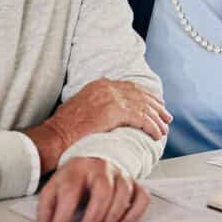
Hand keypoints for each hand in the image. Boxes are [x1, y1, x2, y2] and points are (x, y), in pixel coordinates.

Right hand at [25, 78, 171, 172]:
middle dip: (156, 107)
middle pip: (141, 95)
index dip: (147, 97)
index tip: (156, 105)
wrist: (54, 136)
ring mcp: (112, 98)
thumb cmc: (65, 129)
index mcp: (101, 85)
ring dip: (157, 120)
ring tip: (163, 129)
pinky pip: (142, 119)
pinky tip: (157, 135)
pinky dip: (152, 127)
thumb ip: (101, 104)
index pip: (131, 88)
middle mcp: (108, 87)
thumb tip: (115, 113)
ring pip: (144, 107)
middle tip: (166, 117)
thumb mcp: (83, 107)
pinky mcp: (115, 111)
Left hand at [36, 157, 149, 221]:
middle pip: (103, 189)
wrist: (93, 161)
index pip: (71, 190)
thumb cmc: (73, 180)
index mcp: (77, 169)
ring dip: (114, 215)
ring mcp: (120, 174)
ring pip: (124, 192)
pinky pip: (142, 197)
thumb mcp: (53, 189)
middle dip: (95, 214)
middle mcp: (101, 168)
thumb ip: (46, 209)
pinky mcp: (134, 183)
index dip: (63, 214)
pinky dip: (134, 213)